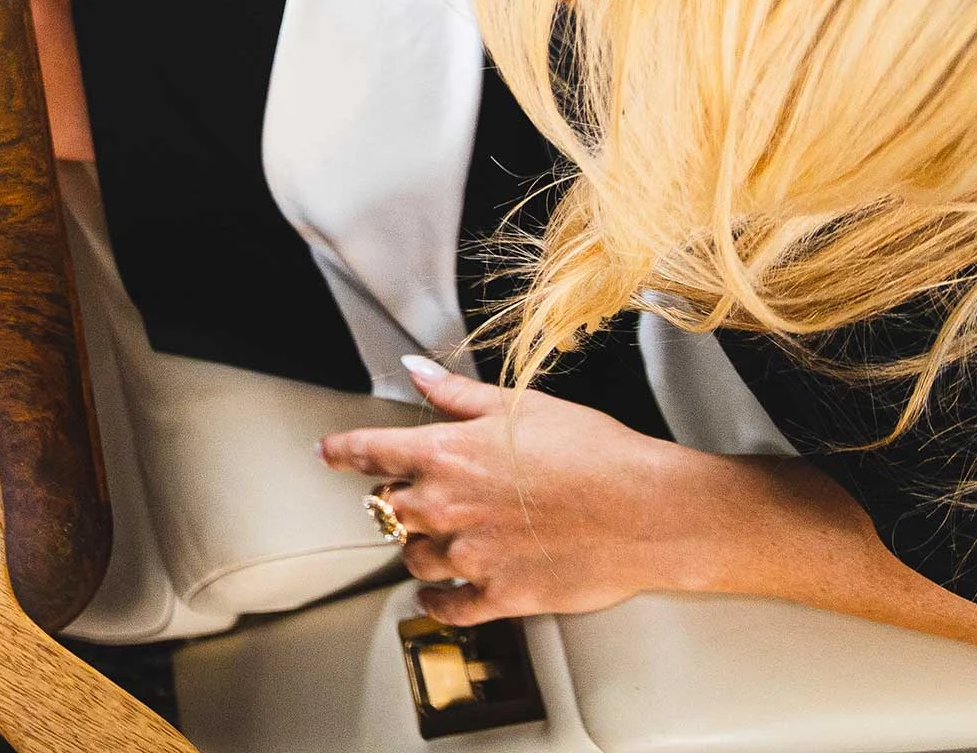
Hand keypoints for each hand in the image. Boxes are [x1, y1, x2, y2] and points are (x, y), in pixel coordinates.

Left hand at [318, 355, 867, 624]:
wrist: (648, 510)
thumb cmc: (593, 451)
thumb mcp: (519, 406)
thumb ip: (456, 394)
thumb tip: (414, 369)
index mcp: (445, 453)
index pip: (370, 451)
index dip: (344, 450)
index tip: (328, 452)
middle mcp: (447, 506)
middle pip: (388, 508)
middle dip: (394, 501)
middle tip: (410, 497)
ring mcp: (471, 555)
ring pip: (412, 557)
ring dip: (416, 548)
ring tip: (433, 541)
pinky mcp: (500, 595)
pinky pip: (448, 607)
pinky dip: (436, 601)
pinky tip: (438, 594)